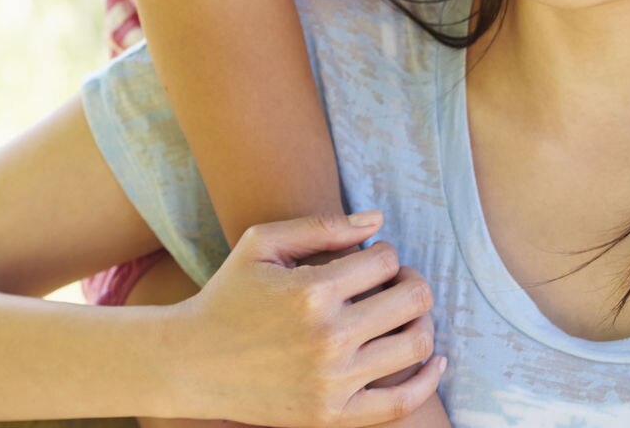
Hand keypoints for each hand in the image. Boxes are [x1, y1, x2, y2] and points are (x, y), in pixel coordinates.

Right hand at [168, 211, 444, 426]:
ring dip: (421, 320)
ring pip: (415, 344)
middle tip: (397, 281)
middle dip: (411, 281)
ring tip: (403, 314)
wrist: (194, 363)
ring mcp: (333, 381)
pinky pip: (401, 402)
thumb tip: (378, 220)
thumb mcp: (262, 244)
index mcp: (312, 291)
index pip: (384, 260)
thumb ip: (322, 225)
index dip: (383, 252)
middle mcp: (329, 338)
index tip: (370, 257)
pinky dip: (428, 380)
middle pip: (411, 300)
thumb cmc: (229, 295)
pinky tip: (434, 360)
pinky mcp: (332, 415)